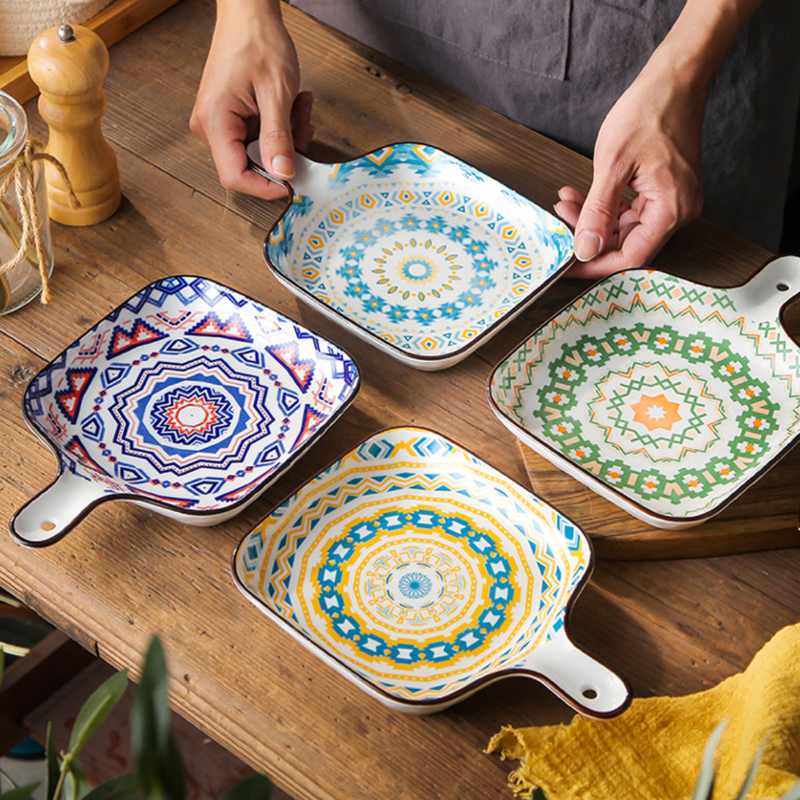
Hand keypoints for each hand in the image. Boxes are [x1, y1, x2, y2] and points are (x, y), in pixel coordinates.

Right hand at [190, 0, 313, 199]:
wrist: (248, 14)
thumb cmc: (257, 41)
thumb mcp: (276, 93)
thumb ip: (279, 138)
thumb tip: (283, 174)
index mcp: (215, 121)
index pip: (235, 177)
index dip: (265, 186)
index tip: (292, 182)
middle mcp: (210, 126)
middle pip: (250, 166)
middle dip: (283, 153)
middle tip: (303, 127)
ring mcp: (219, 123)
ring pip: (259, 152)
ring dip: (286, 137)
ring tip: (299, 108)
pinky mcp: (230, 119)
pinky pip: (259, 137)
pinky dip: (280, 127)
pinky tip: (290, 106)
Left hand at [555, 50, 704, 277]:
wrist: (673, 80)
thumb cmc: (649, 112)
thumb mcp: (612, 165)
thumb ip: (598, 212)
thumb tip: (586, 249)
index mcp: (672, 209)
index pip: (631, 256)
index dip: (596, 264)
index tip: (569, 263)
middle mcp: (678, 211)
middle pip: (626, 242)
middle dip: (589, 234)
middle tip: (560, 219)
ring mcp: (672, 201)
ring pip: (624, 227)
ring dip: (592, 218)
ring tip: (566, 201)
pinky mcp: (663, 191)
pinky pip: (629, 210)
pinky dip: (604, 205)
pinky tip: (580, 194)